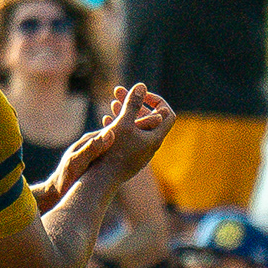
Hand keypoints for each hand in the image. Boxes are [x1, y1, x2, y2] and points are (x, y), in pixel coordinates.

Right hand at [53, 84, 177, 203]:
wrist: (100, 181)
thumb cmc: (111, 153)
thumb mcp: (122, 124)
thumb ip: (132, 104)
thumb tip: (141, 86)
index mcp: (154, 139)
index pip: (167, 114)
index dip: (156, 100)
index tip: (141, 95)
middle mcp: (150, 148)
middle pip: (151, 119)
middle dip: (136, 103)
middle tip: (119, 92)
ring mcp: (140, 154)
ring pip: (137, 128)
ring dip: (126, 113)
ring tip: (112, 102)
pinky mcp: (128, 159)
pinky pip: (128, 138)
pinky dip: (121, 126)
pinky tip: (106, 120)